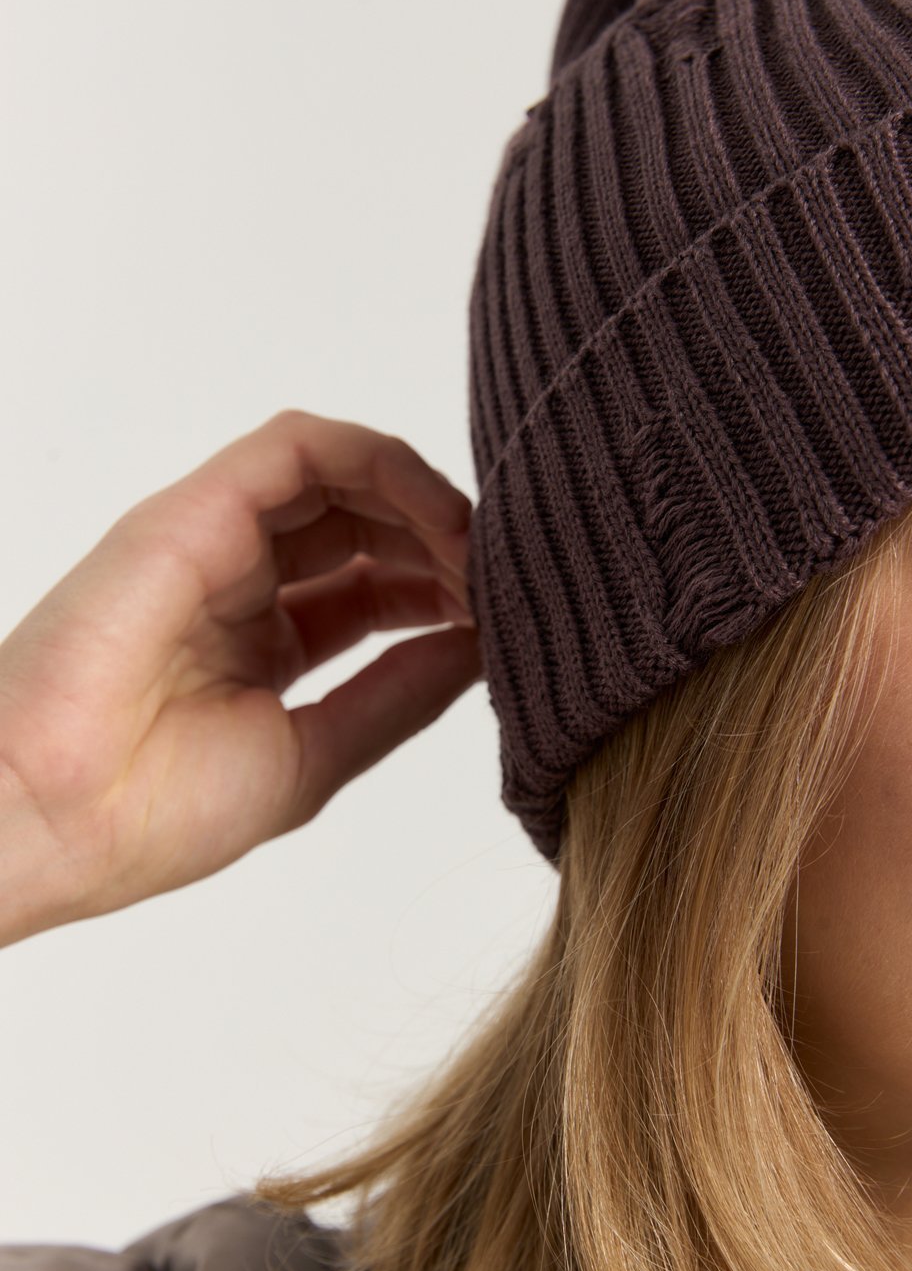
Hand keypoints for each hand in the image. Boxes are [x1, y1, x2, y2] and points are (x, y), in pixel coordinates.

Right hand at [0, 409, 481, 941]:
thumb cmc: (151, 815)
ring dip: (425, 500)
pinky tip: (437, 521)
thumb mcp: (311, 754)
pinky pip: (302, 447)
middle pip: (366, 524)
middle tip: (505, 584)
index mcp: (257, 642)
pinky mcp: (193, 509)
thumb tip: (476, 653)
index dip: (444, 591)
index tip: (502, 620)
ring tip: (480, 555)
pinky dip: (382, 466)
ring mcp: (213, 540)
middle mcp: (237, 580)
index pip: (372, 587)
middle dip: (445, 545)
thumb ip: (394, 696)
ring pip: (342, 472)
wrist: (48, 823)